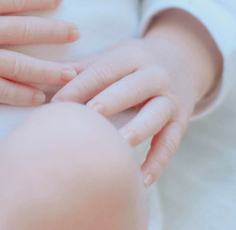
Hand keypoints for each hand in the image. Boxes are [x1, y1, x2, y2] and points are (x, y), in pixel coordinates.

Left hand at [50, 11, 219, 185]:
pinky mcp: (181, 121)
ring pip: (155, 115)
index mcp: (132, 55)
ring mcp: (170, 99)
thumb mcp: (114, 55)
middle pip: (132, 87)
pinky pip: (170, 143)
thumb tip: (53, 76)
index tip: (57, 104)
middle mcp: (155, 75)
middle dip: (111, 100)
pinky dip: (157, 162)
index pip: (104, 70)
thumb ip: (86, 67)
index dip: (80, 86)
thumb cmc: (134, 63)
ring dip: (138, 129)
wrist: (183, 60)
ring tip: (119, 144)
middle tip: (89, 115)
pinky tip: (140, 180)